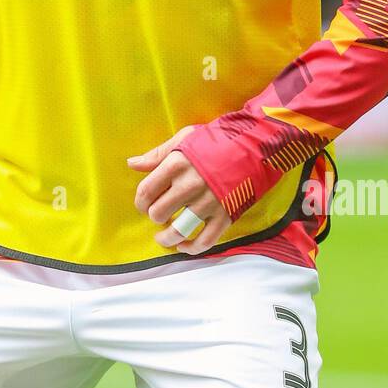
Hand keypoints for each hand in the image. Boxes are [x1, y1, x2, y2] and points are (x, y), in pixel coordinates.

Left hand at [127, 126, 232, 253]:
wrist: (255, 146)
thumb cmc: (217, 140)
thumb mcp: (184, 139)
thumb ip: (157, 154)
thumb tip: (132, 164)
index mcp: (176, 165)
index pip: (146, 191)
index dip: (140, 201)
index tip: (144, 204)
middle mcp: (189, 186)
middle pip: (158, 213)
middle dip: (155, 216)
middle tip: (159, 214)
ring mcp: (208, 203)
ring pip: (178, 231)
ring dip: (166, 238)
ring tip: (163, 238)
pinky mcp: (225, 216)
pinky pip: (205, 241)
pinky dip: (191, 248)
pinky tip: (183, 246)